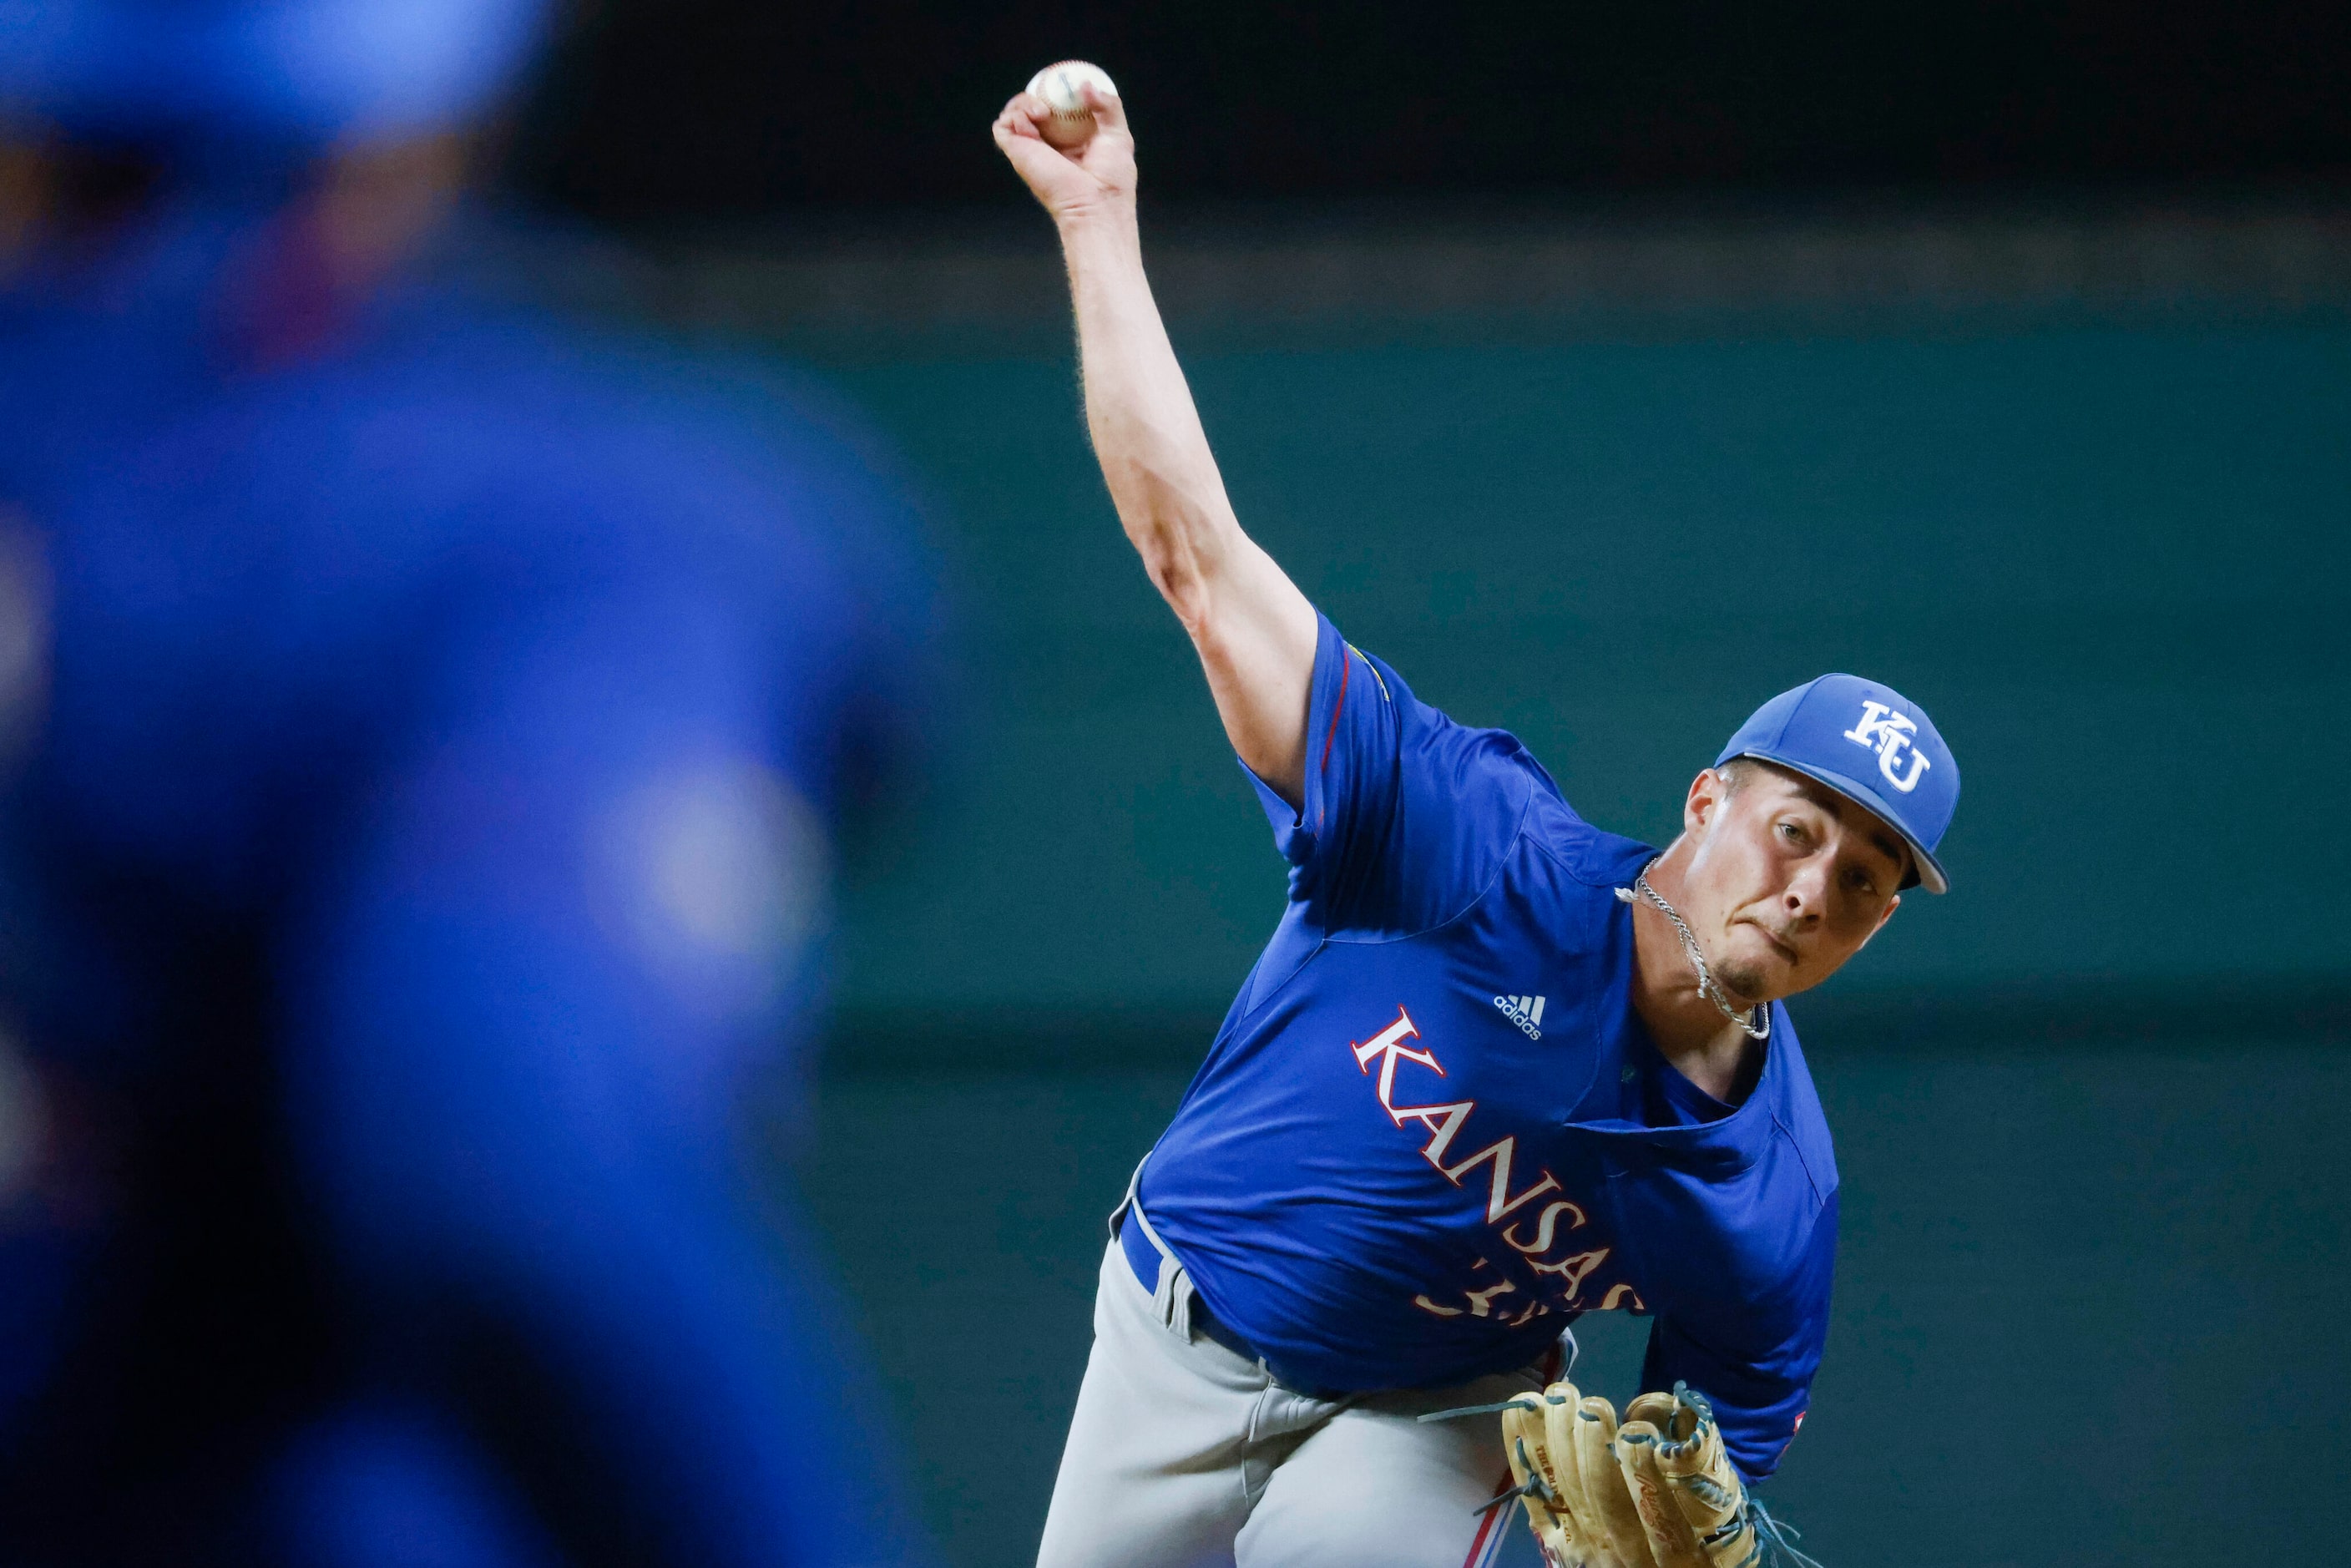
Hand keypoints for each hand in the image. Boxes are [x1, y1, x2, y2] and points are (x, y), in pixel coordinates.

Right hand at [992, 82, 1135, 227]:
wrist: (1095, 205)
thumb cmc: (1112, 180)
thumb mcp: (1118, 135)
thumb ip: (1108, 106)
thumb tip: (1087, 85)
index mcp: (1072, 139)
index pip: (1058, 108)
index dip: (1057, 91)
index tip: (1066, 81)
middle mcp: (1049, 144)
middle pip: (1033, 108)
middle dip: (1038, 94)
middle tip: (1051, 95)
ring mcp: (1031, 149)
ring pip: (1014, 114)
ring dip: (1023, 103)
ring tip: (1041, 111)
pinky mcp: (1017, 154)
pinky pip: (1003, 126)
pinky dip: (1014, 115)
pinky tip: (1034, 119)